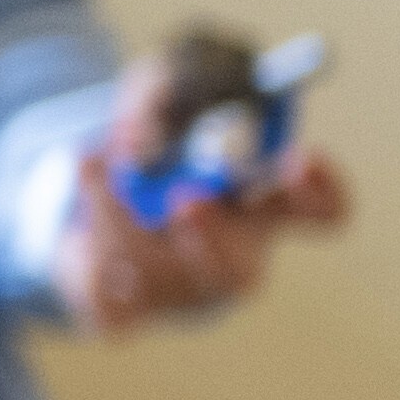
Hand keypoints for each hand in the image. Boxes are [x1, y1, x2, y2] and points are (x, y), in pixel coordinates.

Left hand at [54, 60, 347, 335]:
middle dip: (213, 237)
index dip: (321, 193)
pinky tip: (78, 206)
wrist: (85, 197)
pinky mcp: (122, 310)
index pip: (320, 212)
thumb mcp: (162, 93)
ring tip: (93, 161)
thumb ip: (169, 89)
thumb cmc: (149, 139)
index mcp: (263, 205)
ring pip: (158, 276)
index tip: (302, 158)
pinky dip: (86, 245)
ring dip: (120, 217)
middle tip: (190, 198)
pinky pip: (107, 300)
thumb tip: (155, 115)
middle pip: (238, 273)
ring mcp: (174, 291)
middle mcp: (227, 256)